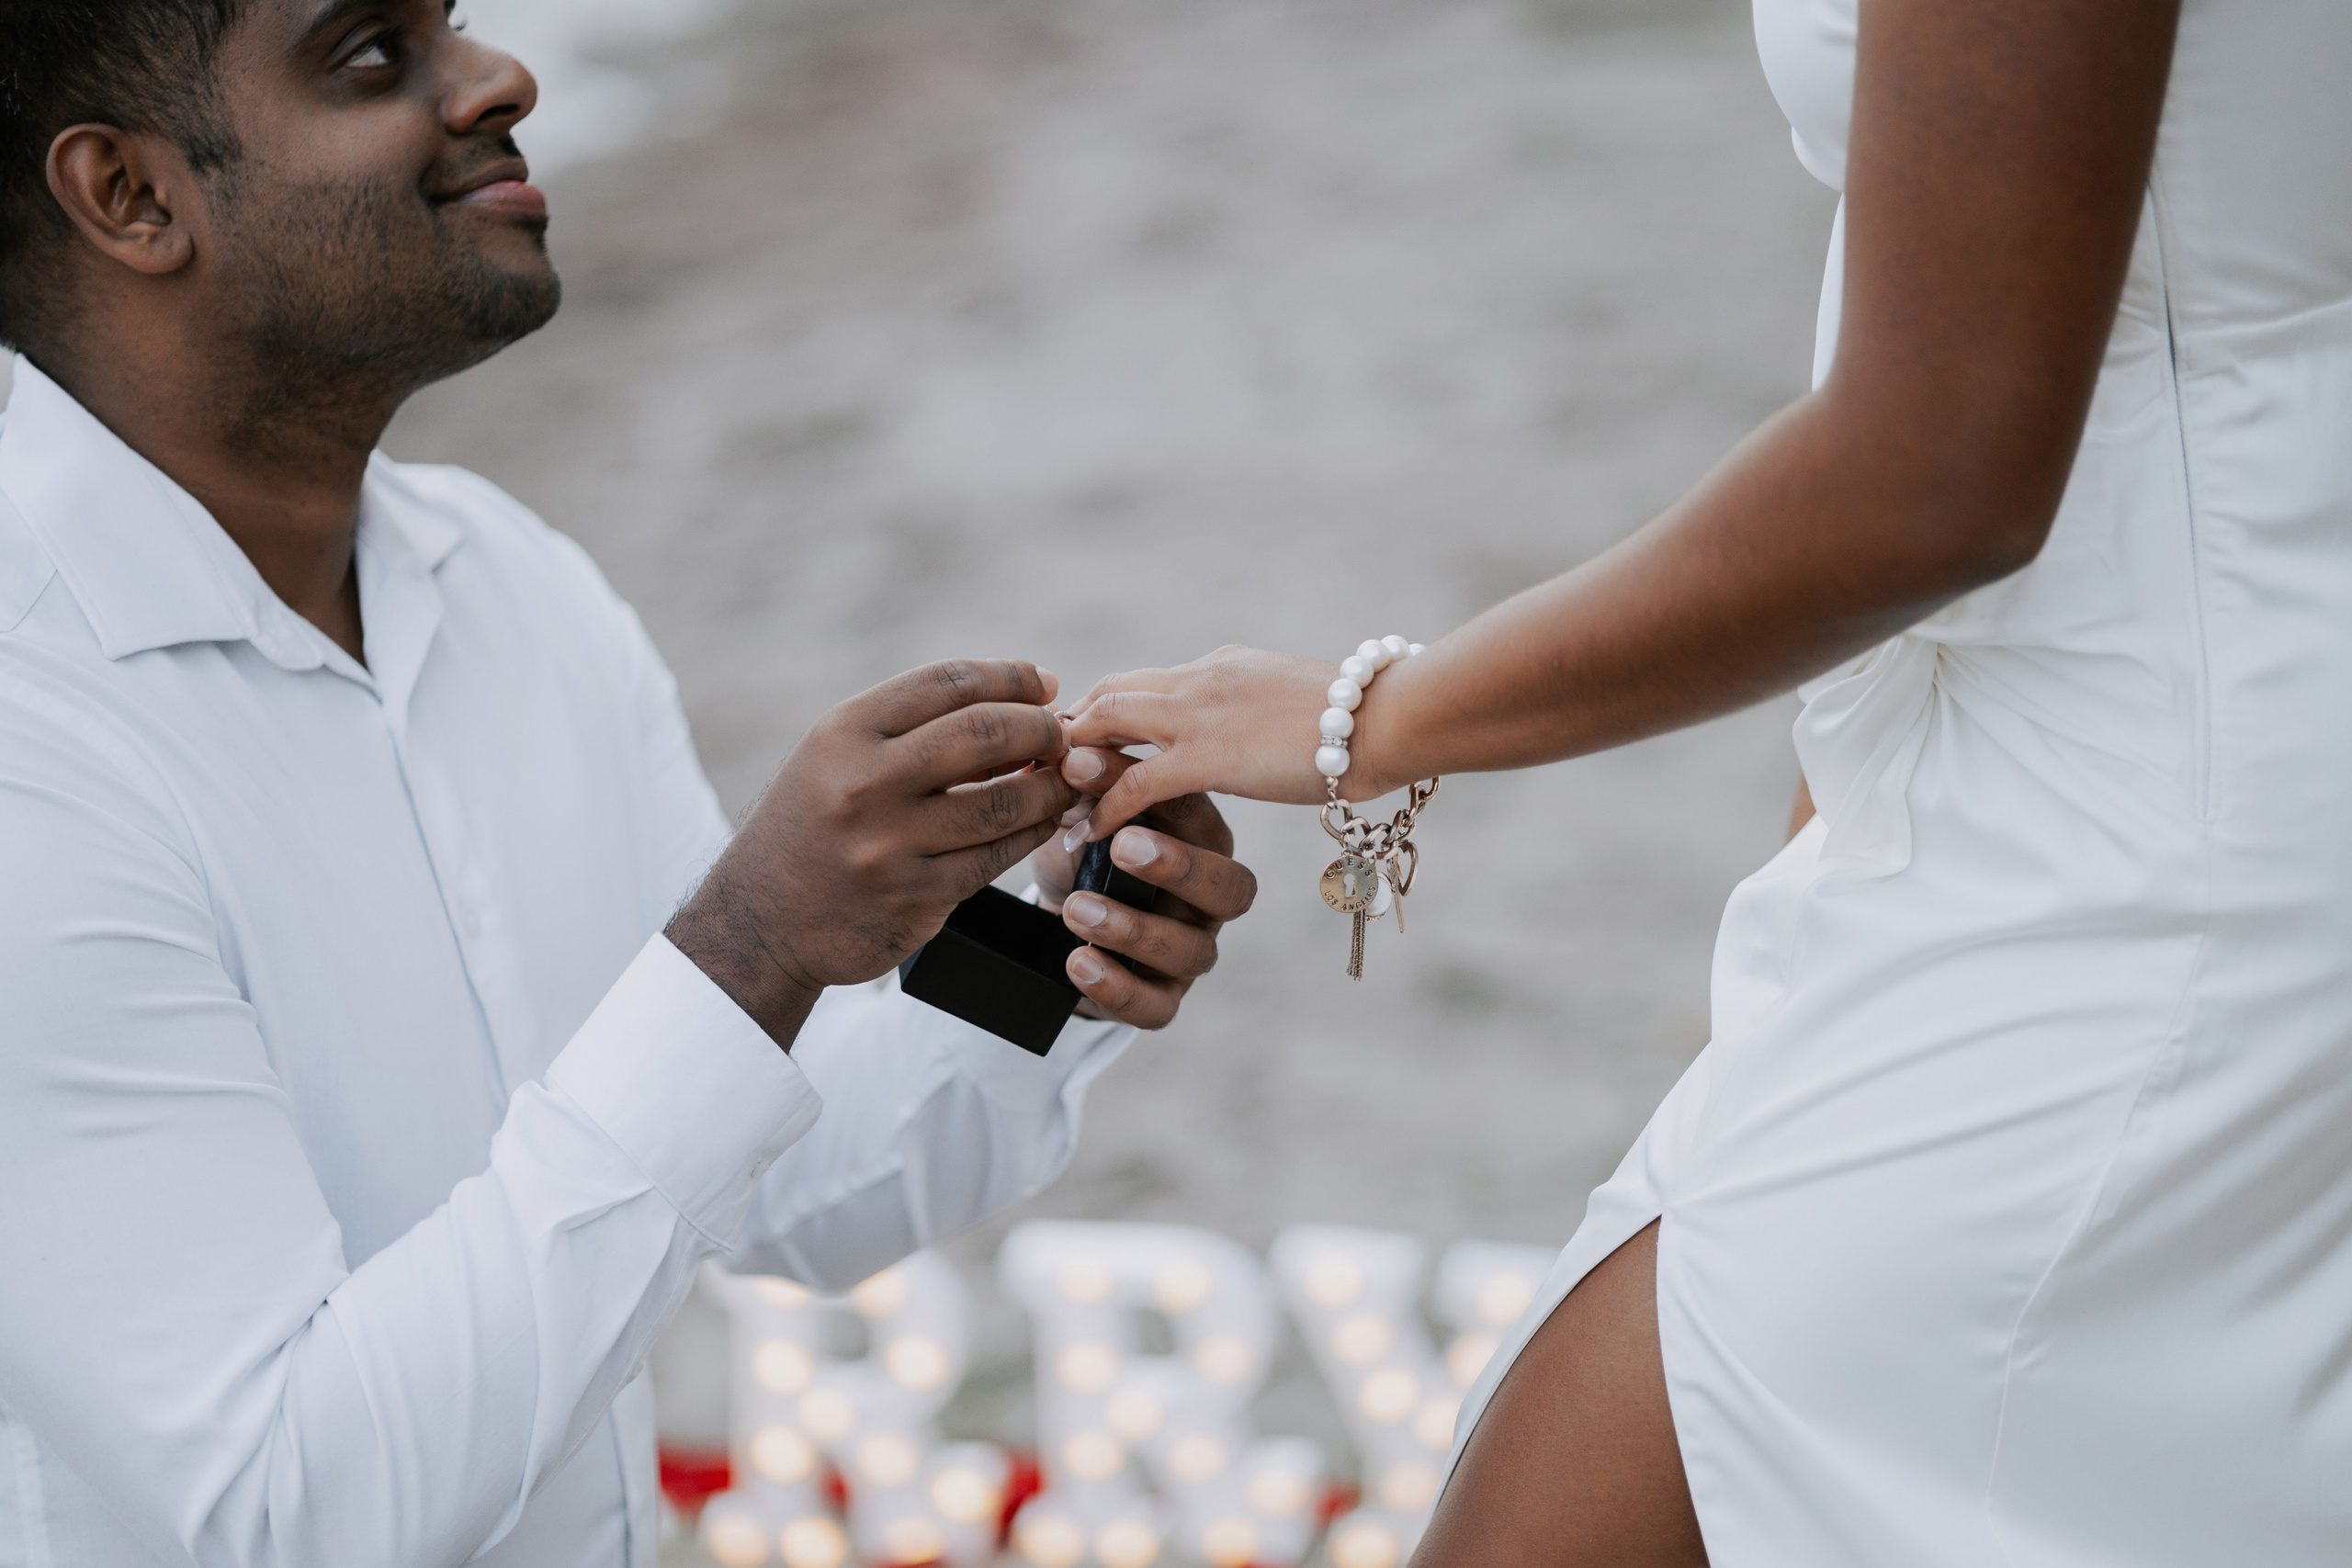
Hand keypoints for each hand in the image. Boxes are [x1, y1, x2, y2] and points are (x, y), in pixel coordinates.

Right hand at [668, 660, 1074, 1045]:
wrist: (761, 921)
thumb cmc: (813, 825)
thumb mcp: (837, 757)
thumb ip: (913, 728)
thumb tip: (1021, 700)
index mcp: (844, 733)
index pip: (948, 683)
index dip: (1009, 677)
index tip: (1043, 683)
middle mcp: (863, 783)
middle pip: (984, 733)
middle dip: (1040, 728)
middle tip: (1062, 734)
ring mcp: (889, 845)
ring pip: (1002, 802)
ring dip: (1049, 786)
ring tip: (1063, 779)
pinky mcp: (914, 898)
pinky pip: (994, 859)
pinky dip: (1031, 834)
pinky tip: (1043, 821)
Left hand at [1026, 749, 1257, 1028]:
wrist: (1054, 920)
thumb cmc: (1083, 852)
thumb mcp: (1079, 815)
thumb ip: (1086, 788)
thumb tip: (1074, 753)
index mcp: (1203, 842)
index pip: (1199, 816)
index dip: (1161, 797)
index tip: (1100, 776)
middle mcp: (1209, 900)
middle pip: (1230, 889)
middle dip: (1178, 867)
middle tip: (1120, 846)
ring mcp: (1191, 952)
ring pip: (1190, 952)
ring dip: (1132, 929)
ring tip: (1075, 908)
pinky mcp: (1162, 999)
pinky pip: (1155, 1006)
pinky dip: (1117, 986)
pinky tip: (1078, 962)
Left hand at [1060, 645, 1389, 838]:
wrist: (1389, 716)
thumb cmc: (1362, 715)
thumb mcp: (1293, 702)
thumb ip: (1257, 713)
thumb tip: (1254, 731)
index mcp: (1221, 667)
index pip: (1143, 680)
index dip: (1102, 709)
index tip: (1080, 743)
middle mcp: (1200, 678)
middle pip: (1108, 691)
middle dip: (1072, 730)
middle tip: (1048, 774)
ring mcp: (1201, 713)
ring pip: (1105, 723)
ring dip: (1073, 762)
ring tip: (1051, 802)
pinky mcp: (1210, 755)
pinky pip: (1135, 781)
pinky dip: (1102, 806)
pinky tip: (1086, 835)